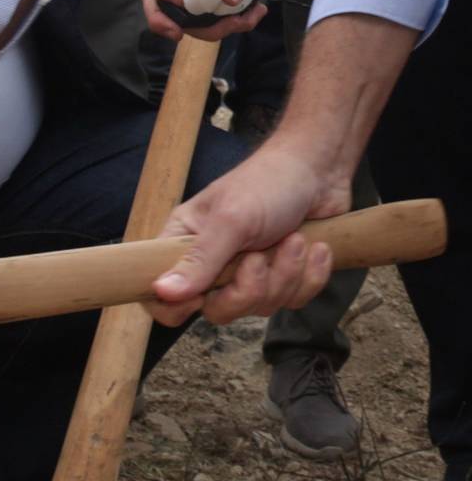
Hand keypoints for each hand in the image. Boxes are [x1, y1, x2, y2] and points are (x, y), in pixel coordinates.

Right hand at [148, 133, 350, 326]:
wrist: (320, 171)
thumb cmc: (268, 182)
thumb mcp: (230, 220)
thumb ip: (199, 260)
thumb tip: (161, 290)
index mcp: (185, 243)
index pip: (160, 295)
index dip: (175, 307)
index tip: (201, 297)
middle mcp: (213, 264)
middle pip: (218, 310)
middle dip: (249, 288)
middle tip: (259, 257)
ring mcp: (250, 273)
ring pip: (261, 306)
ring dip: (287, 273)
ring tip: (296, 238)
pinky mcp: (283, 278)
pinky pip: (295, 300)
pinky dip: (311, 275)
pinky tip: (315, 247)